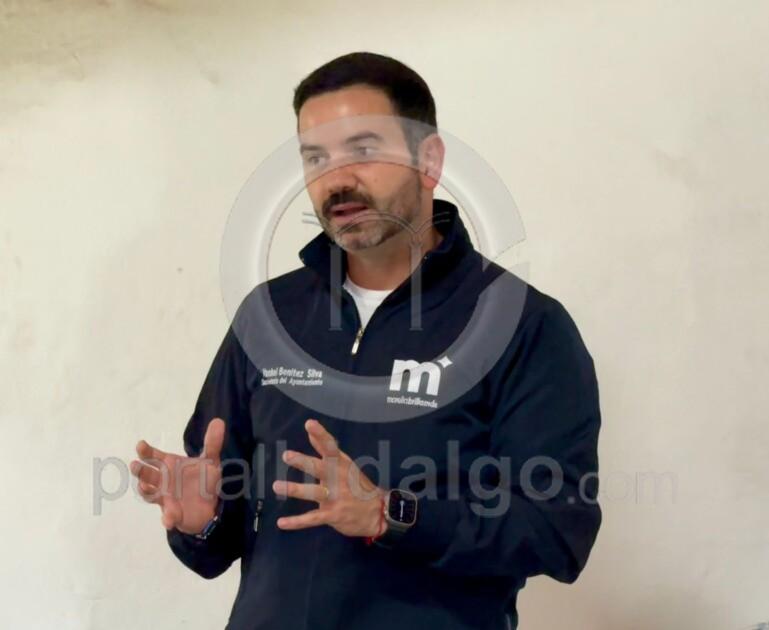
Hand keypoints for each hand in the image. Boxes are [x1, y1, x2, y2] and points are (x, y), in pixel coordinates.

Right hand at [130, 417, 224, 534]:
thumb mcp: (210, 461)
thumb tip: (219, 421)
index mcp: (170, 465)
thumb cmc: (203, 480)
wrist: (210, 504)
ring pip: (150, 494)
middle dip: (141, 470)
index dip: (146, 451)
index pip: (154, 456)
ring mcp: (165, 497)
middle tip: (135, 465)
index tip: (140, 445)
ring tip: (145, 487)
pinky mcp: (173, 513)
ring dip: (146, 491)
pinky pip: (168, 516)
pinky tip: (169, 519)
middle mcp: (163, 480)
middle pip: (148, 474)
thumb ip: (212, 443)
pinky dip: (167, 518)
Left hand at [273, 418, 386, 538]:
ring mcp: (335, 497)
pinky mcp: (332, 515)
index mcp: (341, 464)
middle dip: (303, 462)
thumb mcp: (345, 464)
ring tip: (276, 485)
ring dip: (295, 489)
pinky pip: (312, 519)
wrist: (378, 512)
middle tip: (287, 455)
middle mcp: (337, 478)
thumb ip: (327, 449)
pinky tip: (281, 522)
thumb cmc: (358, 485)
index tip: (309, 424)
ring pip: (313, 492)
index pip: (330, 447)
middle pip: (319, 468)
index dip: (321, 435)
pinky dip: (296, 522)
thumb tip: (311, 432)